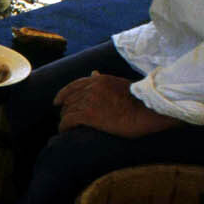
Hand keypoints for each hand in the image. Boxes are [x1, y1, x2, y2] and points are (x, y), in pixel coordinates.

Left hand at [54, 71, 181, 137]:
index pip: (74, 85)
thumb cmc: (139, 101)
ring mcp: (89, 101)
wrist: (147, 111)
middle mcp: (92, 88)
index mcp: (99, 80)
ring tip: (65, 126)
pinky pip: (69, 120)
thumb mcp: (120, 83)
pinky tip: (63, 131)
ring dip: (65, 119)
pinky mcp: (89, 115)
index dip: (62, 94)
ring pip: (68, 109)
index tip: (57, 101)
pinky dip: (64, 126)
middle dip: (65, 109)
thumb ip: (104, 80)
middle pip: (69, 99)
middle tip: (65, 118)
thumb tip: (94, 72)